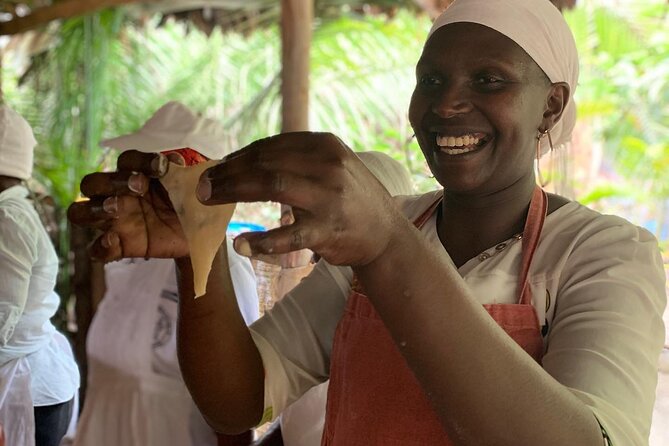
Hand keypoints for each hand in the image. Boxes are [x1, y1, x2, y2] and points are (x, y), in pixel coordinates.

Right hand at [67, 150, 187, 260]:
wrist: (200, 237)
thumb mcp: (191, 188)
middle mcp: (119, 196)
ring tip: (116, 209)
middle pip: (91, 183)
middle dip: (110, 182)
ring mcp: (116, 222)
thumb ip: (184, 173)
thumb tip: (174, 160)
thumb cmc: (190, 206)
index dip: (139, 160)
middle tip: (139, 188)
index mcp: (137, 176)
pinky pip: (97, 249)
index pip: (126, 161)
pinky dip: (101, 246)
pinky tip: (114, 240)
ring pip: (80, 212)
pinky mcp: (121, 246)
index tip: (162, 167)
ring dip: (94, 208)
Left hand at [197, 132, 402, 266]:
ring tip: (208, 199)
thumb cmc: (351, 198)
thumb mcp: (333, 166)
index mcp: (325, 145)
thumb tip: (247, 159)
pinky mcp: (328, 231)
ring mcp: (328, 198)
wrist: (387, 233)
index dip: (239, 156)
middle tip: (202, 184)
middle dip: (228, 172)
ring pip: (272, 186)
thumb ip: (298, 159)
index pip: (272, 146)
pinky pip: (288, 236)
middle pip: (266, 162)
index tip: (218, 167)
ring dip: (234, 190)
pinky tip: (241, 244)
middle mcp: (327, 166)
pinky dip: (262, 241)